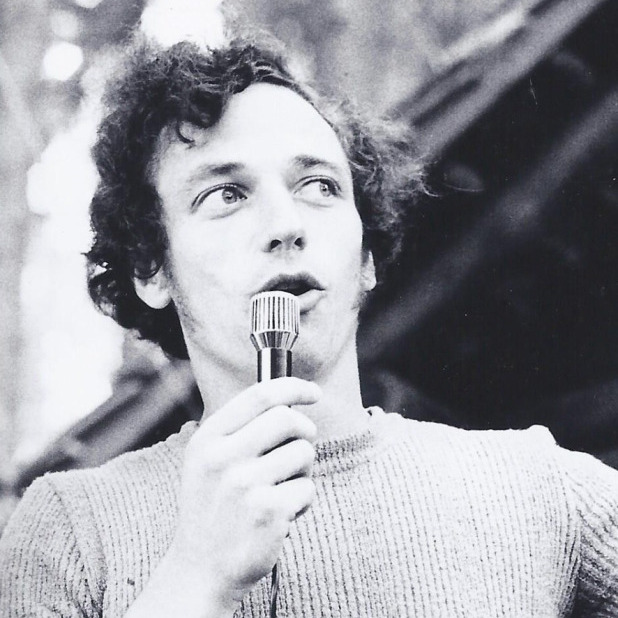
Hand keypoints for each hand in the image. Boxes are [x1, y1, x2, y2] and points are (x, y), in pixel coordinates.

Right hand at [168, 377, 320, 611]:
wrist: (201, 570)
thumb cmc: (213, 508)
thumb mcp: (207, 461)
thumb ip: (239, 429)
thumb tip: (289, 401)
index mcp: (207, 439)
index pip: (259, 395)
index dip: (293, 387)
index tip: (313, 392)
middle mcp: (222, 458)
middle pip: (287, 418)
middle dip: (304, 430)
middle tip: (299, 449)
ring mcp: (245, 485)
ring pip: (303, 452)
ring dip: (302, 470)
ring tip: (281, 490)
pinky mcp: (268, 512)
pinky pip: (308, 488)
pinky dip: (303, 502)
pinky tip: (281, 516)